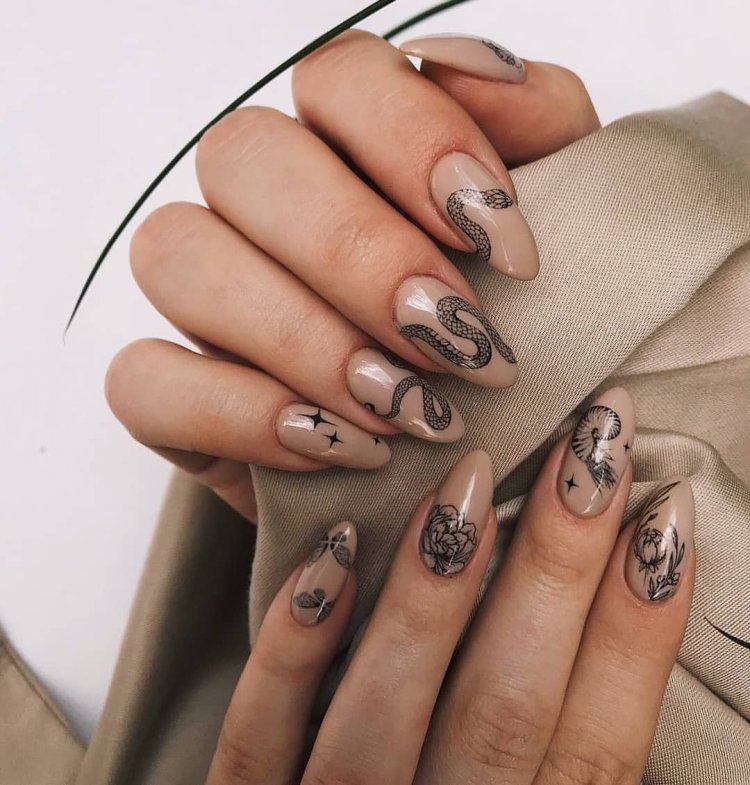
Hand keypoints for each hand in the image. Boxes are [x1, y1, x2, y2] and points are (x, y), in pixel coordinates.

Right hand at [105, 30, 598, 521]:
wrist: (465, 462)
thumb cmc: (509, 343)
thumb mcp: (556, 239)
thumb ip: (541, 136)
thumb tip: (477, 74)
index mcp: (344, 146)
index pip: (340, 77)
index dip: (418, 144)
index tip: (507, 250)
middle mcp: (259, 207)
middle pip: (247, 158)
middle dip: (361, 255)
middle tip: (460, 345)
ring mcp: (204, 297)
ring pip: (178, 255)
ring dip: (303, 337)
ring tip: (407, 411)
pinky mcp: (172, 394)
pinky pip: (143, 380)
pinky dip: (242, 415)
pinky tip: (338, 446)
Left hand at [204, 392, 694, 784]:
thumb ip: (555, 755)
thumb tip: (609, 627)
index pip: (597, 741)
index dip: (640, 628)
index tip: (667, 511)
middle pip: (507, 706)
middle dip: (556, 568)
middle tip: (591, 442)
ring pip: (386, 714)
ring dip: (432, 595)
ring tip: (468, 479)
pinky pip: (259, 740)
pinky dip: (294, 651)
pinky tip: (329, 555)